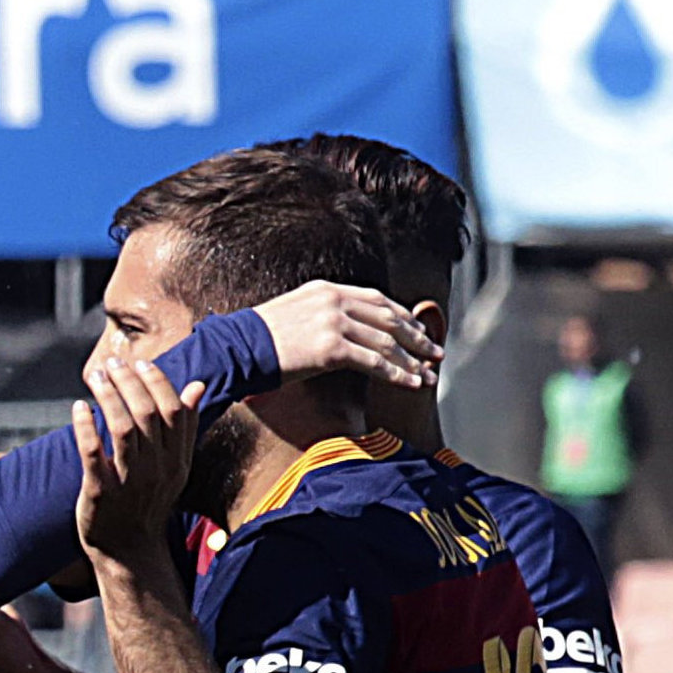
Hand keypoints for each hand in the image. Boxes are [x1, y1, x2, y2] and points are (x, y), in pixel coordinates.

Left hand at [72, 356, 198, 561]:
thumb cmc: (149, 501)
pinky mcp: (100, 493)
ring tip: (94, 377)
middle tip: (112, 364)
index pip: (173, 410)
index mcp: (177, 460)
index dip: (156, 381)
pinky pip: (93, 454)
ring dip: (107, 397)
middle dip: (128, 382)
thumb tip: (197, 385)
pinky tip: (79, 408)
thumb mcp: (175, 467)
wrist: (129, 551)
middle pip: (147, 414)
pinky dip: (85, 427)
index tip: (139, 363)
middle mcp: (157, 470)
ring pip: (122, 429)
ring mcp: (129, 482)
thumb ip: (185, 427)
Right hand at [251, 281, 440, 387]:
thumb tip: (343, 330)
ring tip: (430, 376)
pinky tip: (412, 383)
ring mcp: (334, 322)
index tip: (419, 331)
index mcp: (327, 289)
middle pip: (389, 318)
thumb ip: (322, 313)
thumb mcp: (293, 313)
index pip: (377, 299)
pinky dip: (398, 374)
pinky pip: (375, 362)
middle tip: (435, 353)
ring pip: (387, 342)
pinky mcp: (331, 348)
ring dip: (413, 361)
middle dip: (416, 338)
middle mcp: (334, 300)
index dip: (403, 316)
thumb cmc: (259, 340)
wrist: (236, 349)